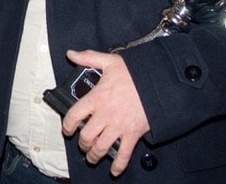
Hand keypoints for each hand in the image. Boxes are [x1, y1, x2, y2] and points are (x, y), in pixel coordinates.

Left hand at [60, 49, 149, 176]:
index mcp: (96, 98)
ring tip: (92, 157)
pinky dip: (118, 165)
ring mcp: (118, 126)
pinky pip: (124, 154)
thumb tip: (71, 54)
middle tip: (82, 144)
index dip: (67, 125)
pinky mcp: (132, 134)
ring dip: (94, 155)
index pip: (74, 115)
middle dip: (82, 143)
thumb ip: (88, 57)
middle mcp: (105, 115)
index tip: (67, 129)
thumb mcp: (109, 61)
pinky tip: (114, 170)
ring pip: (101, 147)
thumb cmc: (134, 72)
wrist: (158, 82)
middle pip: (86, 136)